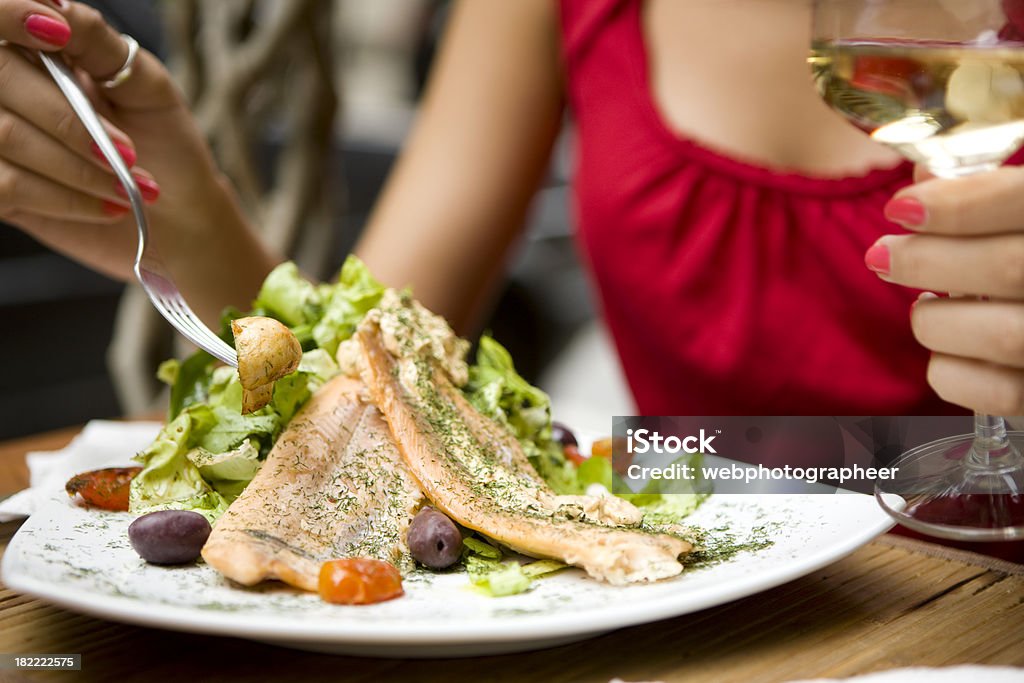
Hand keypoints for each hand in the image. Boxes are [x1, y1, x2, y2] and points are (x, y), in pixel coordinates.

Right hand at [0, 0, 275, 320]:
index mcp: (36, 51)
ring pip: (6, 136)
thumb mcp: (144, 82)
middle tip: (127, 152)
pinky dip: (64, 198)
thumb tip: (54, 5)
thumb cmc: (166, 143)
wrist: (180, 218)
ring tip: (128, 185)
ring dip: (76, 167)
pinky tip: (108, 207)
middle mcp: (7, 91)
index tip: (55, 34)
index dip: (11, 17)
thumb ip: (96, 41)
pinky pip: (5, 185)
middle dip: (67, 120)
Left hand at [869, 165, 1023, 413]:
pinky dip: (951, 371)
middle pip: (1011, 267)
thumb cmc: (1016, 248)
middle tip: (883, 254)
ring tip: (925, 306)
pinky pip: (999, 394)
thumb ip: (986, 191)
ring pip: (1005, 335)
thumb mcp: (1016, 214)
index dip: (961, 204)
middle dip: (929, 260)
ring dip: (937, 319)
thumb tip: (923, 176)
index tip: (900, 208)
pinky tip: (947, 351)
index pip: (1023, 200)